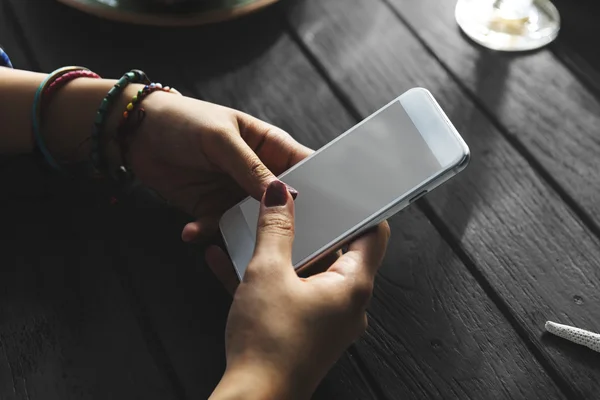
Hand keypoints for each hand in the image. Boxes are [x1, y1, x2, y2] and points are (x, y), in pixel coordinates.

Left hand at [125, 91, 310, 241]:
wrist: (135, 132)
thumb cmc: (183, 120)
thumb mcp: (220, 139)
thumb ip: (250, 167)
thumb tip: (281, 194)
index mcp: (269, 146)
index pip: (305, 167)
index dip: (319, 187)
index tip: (327, 211)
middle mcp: (258, 173)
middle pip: (282, 202)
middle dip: (284, 219)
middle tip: (285, 239)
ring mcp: (235, 193)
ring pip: (254, 221)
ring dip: (244, 233)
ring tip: (236, 243)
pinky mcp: (211, 208)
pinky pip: (218, 227)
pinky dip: (206, 232)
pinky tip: (191, 231)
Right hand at [207, 180, 389, 399]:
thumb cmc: (269, 344)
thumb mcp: (267, 274)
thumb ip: (275, 230)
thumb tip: (281, 196)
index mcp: (352, 286)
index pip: (373, 234)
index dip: (359, 208)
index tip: (340, 191)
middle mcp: (347, 304)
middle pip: (336, 251)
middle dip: (309, 228)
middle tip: (289, 205)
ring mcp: (326, 320)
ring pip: (307, 273)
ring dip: (279, 253)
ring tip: (251, 232)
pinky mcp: (305, 331)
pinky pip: (289, 294)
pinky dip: (267, 278)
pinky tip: (229, 262)